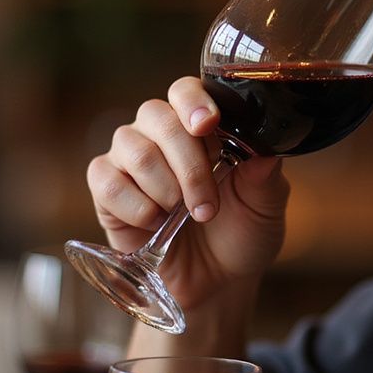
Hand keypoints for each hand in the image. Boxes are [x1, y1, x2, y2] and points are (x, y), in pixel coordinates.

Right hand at [86, 76, 289, 313]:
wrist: (216, 281)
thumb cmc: (242, 233)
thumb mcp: (265, 206)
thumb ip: (265, 176)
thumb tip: (265, 150)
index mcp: (201, 126)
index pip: (186, 91)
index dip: (193, 102)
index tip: (208, 125)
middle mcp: (160, 133)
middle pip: (157, 117)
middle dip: (188, 164)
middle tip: (207, 205)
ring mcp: (129, 159)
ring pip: (133, 148)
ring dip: (165, 187)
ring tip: (183, 216)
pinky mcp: (106, 190)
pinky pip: (107, 180)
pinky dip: (136, 205)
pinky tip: (155, 222)